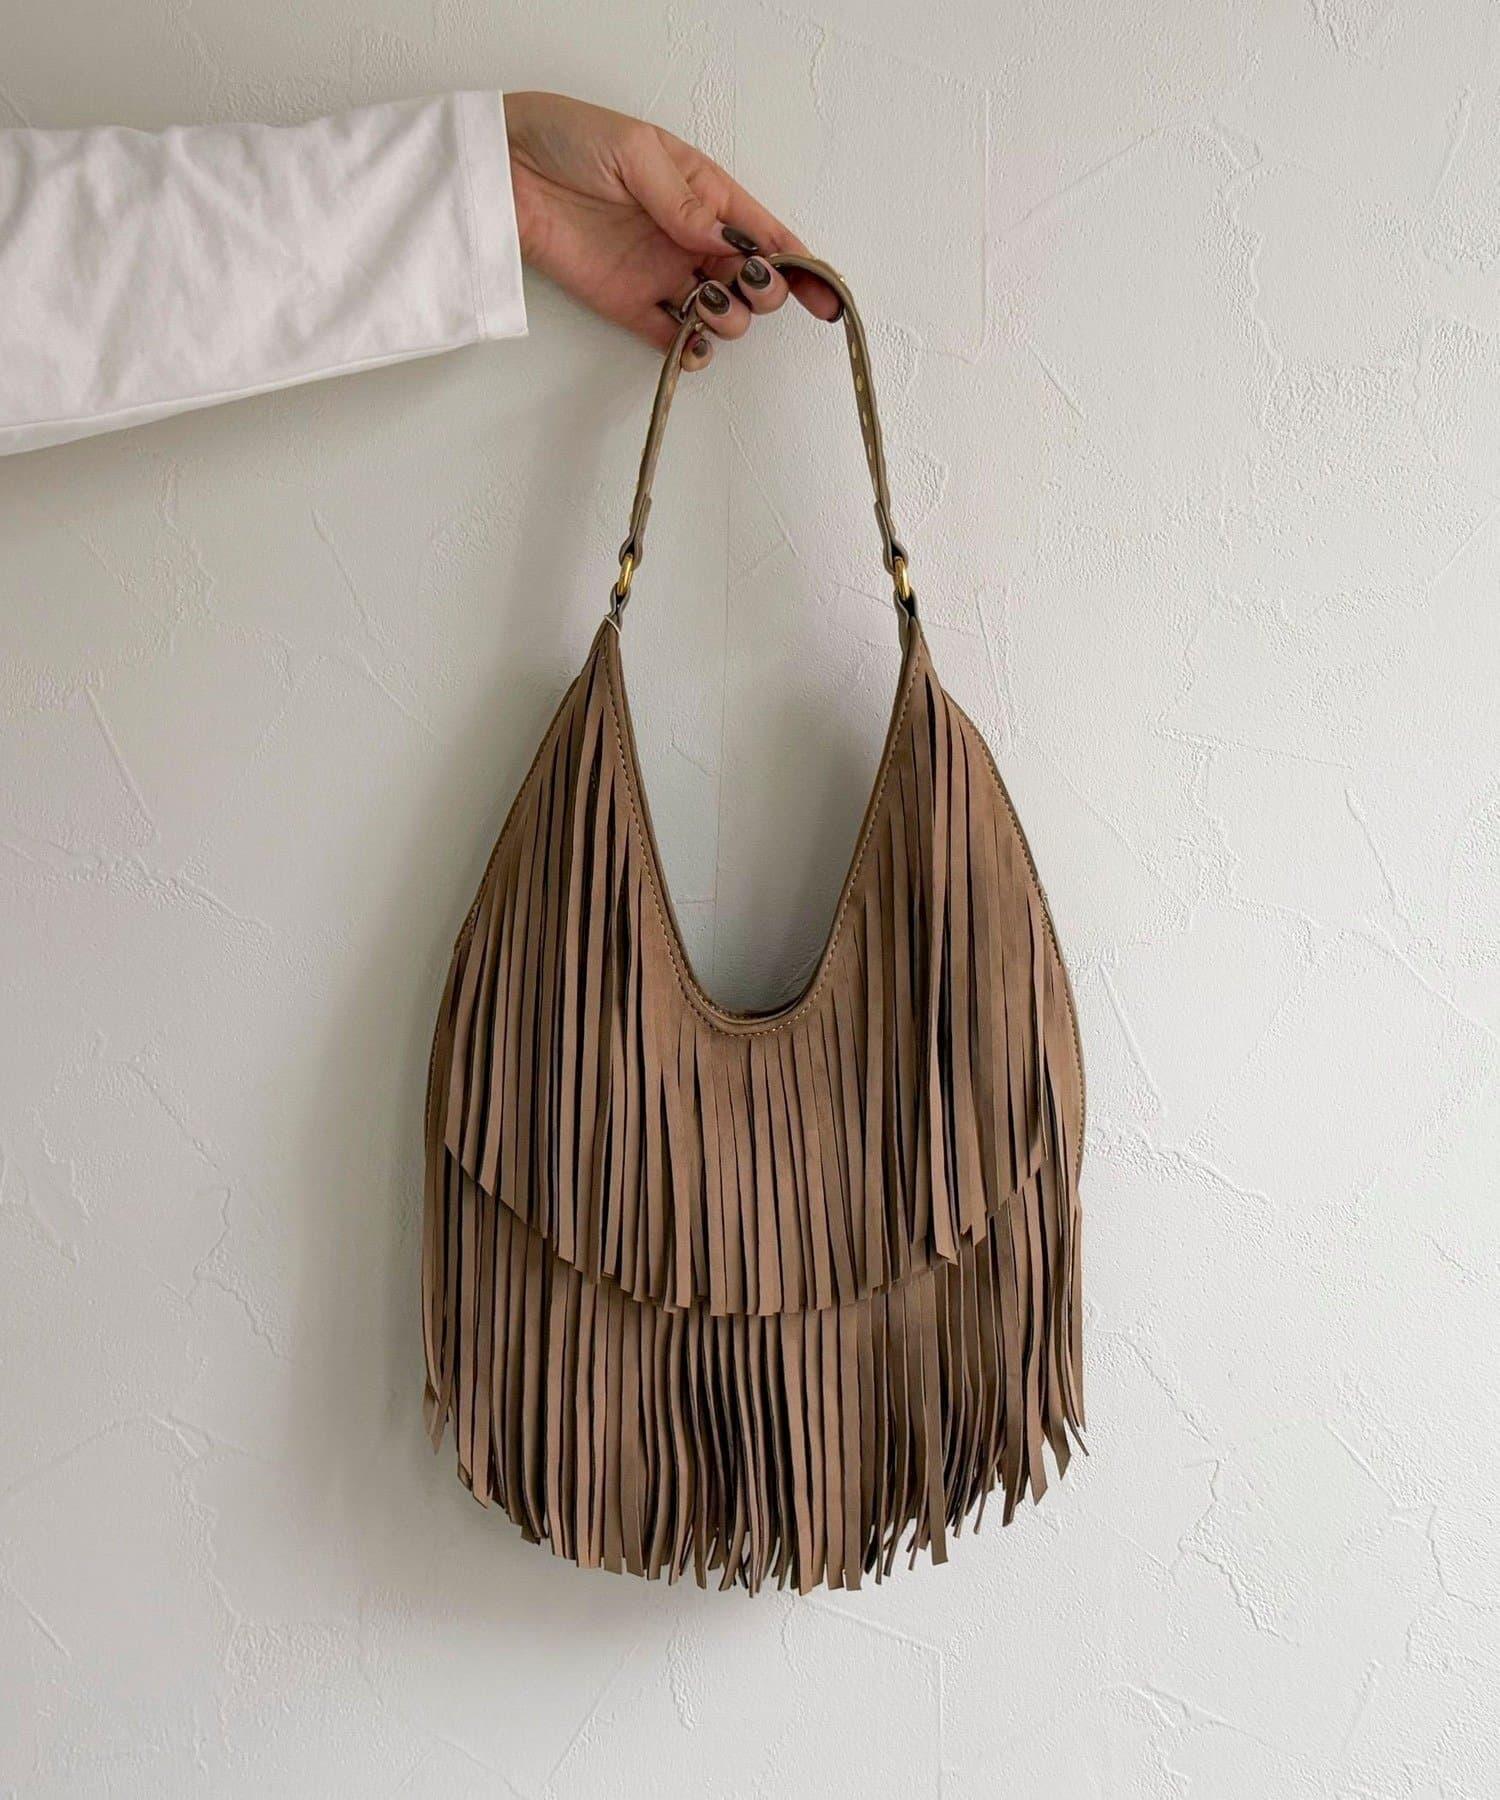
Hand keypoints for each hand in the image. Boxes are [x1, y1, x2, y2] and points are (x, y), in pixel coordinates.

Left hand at [503, 91, 839, 370]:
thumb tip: (726, 241)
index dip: (801, 265)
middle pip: (754, 282)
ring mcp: (662, 274)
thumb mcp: (636, 152)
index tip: (824, 294)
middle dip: (762, 290)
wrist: (504, 170)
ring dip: (726, 320)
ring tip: (703, 305)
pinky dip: (690, 353)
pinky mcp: (629, 306)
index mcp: (703, 194)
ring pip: (721, 316)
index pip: (767, 233)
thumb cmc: (568, 139)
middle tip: (741, 282)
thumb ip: (684, 203)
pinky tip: (690, 347)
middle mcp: (690, 238)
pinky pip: (674, 340)